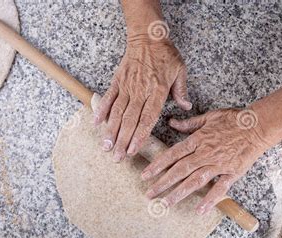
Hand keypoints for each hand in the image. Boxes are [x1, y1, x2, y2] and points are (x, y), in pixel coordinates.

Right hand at [94, 38, 191, 161]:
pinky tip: (96, 123)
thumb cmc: (166, 55)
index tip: (133, 150)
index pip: (147, 119)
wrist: (148, 36)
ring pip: (117, 112)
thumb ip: (181, 91)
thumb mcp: (180, 71)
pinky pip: (108, 97)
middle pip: (129, 121)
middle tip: (117, 157)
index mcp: (157, 92)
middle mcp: (140, 92)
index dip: (139, 136)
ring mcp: (127, 87)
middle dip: (122, 141)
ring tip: (106, 146)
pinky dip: (101, 110)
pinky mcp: (118, 81)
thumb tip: (186, 107)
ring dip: (110, 131)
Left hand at [141, 108, 269, 214]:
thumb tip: (172, 123)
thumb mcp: (209, 116)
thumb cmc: (234, 119)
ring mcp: (219, 164)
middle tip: (149, 195)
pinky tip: (200, 210)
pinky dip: (210, 200)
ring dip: (179, 193)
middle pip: (180, 170)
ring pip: (195, 181)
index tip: (145, 175)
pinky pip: (220, 188)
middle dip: (163, 183)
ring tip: (166, 204)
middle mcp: (205, 154)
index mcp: (198, 140)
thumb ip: (189, 124)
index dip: (158, 165)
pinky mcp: (232, 172)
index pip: (173, 154)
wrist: (258, 125)